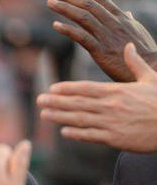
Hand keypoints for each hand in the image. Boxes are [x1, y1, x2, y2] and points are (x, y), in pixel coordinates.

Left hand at [38, 43, 156, 151]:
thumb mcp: (150, 79)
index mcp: (118, 91)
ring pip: (80, 119)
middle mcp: (111, 106)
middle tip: (39, 100)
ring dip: (60, 117)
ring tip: (44, 114)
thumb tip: (129, 45)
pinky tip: (63, 131)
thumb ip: (135, 64)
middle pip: (78, 103)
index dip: (68, 88)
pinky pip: (91, 136)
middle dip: (56, 101)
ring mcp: (111, 123)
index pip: (87, 88)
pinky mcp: (114, 139)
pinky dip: (76, 134)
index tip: (52, 88)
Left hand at [47, 0, 156, 81]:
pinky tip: (55, 25)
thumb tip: (126, 13)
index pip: (100, 0)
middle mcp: (113, 23)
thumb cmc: (143, 53)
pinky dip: (67, 29)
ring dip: (64, 8)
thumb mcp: (138, 32)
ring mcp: (107, 36)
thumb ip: (129, 22)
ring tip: (50, 3)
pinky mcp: (101, 51)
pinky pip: (81, 37)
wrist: (150, 69)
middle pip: (88, 5)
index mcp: (121, 18)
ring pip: (83, 17)